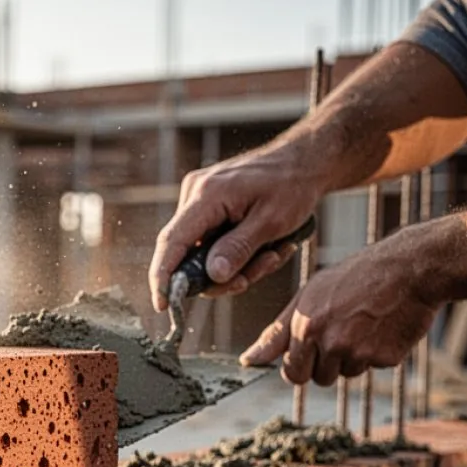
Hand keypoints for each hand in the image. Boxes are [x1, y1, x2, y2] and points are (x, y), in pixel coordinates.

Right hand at [148, 143, 326, 310]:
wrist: (304, 160)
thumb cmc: (292, 185)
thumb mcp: (272, 221)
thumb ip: (239, 248)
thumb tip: (213, 276)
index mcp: (207, 195)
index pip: (172, 241)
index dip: (162, 276)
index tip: (161, 305)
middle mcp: (195, 195)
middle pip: (190, 255)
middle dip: (223, 275)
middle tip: (259, 272)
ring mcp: (200, 200)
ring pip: (205, 254)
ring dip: (240, 265)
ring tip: (273, 253)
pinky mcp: (209, 207)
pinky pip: (213, 244)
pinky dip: (239, 254)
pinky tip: (266, 246)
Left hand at [240, 227, 442, 385]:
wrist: (408, 268)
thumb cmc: (353, 278)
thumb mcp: (308, 296)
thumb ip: (277, 333)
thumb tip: (248, 360)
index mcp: (305, 327)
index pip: (291, 373)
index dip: (300, 364)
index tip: (310, 350)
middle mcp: (330, 342)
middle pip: (318, 379)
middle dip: (324, 365)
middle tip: (339, 334)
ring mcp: (359, 352)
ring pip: (346, 374)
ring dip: (351, 358)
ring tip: (362, 324)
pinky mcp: (385, 358)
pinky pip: (372, 368)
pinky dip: (376, 353)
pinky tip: (382, 327)